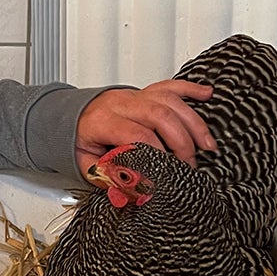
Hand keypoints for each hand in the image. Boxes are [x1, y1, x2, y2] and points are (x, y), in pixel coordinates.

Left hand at [75, 80, 215, 173]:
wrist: (69, 115)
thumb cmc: (80, 139)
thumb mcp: (84, 162)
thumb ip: (107, 176)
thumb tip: (131, 190)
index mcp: (103, 121)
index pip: (137, 134)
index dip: (157, 153)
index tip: (168, 172)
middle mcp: (121, 104)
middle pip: (159, 115)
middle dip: (181, 141)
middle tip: (190, 164)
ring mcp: (134, 95)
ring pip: (169, 100)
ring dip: (192, 122)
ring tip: (207, 144)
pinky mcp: (144, 92)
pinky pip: (169, 85)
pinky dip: (190, 89)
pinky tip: (207, 94)